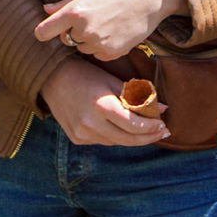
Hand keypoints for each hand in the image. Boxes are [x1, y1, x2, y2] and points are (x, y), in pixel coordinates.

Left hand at [33, 0, 186, 59]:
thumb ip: (65, 4)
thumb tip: (45, 9)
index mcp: (74, 11)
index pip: (43, 32)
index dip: (45, 32)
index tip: (49, 30)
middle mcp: (84, 29)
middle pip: (66, 40)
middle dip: (74, 32)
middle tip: (94, 17)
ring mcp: (98, 43)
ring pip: (83, 48)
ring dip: (90, 40)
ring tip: (108, 22)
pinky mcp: (112, 53)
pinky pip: (98, 55)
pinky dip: (103, 47)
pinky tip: (116, 32)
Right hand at [40, 57, 169, 145]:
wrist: (53, 79)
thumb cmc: (86, 74)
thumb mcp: (112, 81)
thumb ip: (138, 96)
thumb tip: (163, 109)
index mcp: (101, 106)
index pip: (133, 125)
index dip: (151, 127)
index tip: (163, 125)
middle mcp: (90, 124)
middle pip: (127, 139)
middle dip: (147, 137)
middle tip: (163, 132)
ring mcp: (82, 134)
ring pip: (116, 142)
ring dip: (132, 137)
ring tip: (147, 130)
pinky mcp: (77, 139)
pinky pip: (103, 141)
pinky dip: (115, 136)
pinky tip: (122, 128)